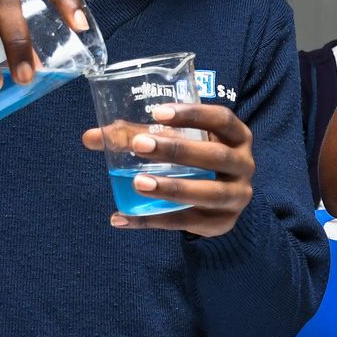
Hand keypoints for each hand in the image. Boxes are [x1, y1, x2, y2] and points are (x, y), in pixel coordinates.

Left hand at [81, 102, 253, 237]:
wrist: (222, 201)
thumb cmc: (197, 160)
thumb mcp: (179, 142)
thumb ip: (138, 136)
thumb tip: (91, 137)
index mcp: (237, 136)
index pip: (222, 118)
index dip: (193, 115)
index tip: (157, 113)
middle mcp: (245, 165)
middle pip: (216, 156)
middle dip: (177, 151)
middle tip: (139, 146)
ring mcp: (237, 196)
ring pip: (208, 193)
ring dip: (172, 188)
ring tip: (138, 183)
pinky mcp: (222, 223)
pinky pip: (188, 222)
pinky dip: (155, 220)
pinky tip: (124, 217)